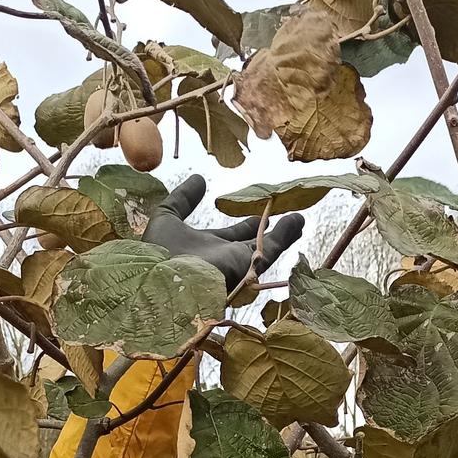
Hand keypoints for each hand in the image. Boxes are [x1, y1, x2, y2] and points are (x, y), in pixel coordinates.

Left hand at [143, 176, 305, 290]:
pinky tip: (297, 221)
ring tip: (300, 219)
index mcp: (206, 249)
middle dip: (267, 233)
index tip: (255, 213)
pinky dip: (285, 235)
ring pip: (266, 248)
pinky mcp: (248, 267)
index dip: (243, 226)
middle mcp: (224, 259)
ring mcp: (238, 264)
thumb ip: (183, 199)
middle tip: (286, 219)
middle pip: (251, 245)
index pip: (230, 236)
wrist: (162, 279)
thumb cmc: (157, 252)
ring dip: (284, 234)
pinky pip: (270, 250)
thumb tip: (199, 178)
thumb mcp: (167, 217)